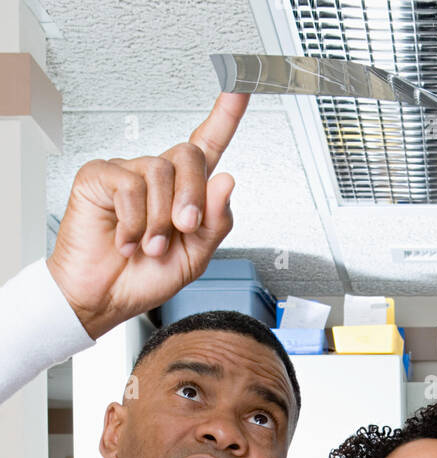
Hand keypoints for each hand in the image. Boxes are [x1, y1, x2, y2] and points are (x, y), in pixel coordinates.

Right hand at [47, 91, 249, 340]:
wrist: (104, 299)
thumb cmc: (144, 278)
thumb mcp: (194, 258)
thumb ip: (215, 222)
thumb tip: (226, 181)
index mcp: (185, 193)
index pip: (209, 143)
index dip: (226, 114)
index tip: (241, 85)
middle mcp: (158, 176)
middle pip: (190, 155)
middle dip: (193, 198)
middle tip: (183, 230)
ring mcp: (128, 172)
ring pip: (160, 172)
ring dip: (160, 220)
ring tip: (149, 246)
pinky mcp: (100, 176)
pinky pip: (130, 185)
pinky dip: (134, 222)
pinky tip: (126, 239)